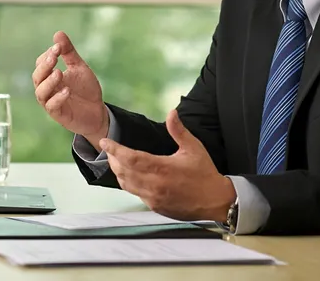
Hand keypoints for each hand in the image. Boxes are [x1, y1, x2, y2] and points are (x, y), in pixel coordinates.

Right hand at [32, 30, 109, 147]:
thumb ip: (68, 52)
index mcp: (50, 76)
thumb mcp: (79, 67)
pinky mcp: (59, 114)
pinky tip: (67, 90)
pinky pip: (52, 107)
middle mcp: (48, 89)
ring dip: (49, 82)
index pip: (41, 64)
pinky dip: (58, 98)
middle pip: (37, 77)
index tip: (59, 47)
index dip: (48, 55)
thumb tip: (58, 33)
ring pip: (41, 92)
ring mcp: (51, 102)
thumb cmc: (85, 89)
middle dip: (45, 66)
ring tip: (59, 73)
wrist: (97, 112)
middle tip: (54, 56)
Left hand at [100, 110, 235, 222]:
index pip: (130, 158)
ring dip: (118, 172)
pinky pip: (135, 194)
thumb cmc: (205, 174)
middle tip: (109, 150)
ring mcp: (154, 198)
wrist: (215, 201)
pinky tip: (130, 176)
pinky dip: (129, 183)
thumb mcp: (194, 148)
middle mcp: (155, 185)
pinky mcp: (155, 207)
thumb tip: (171, 113)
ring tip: (116, 161)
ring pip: (126, 185)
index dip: (115, 150)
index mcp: (162, 169)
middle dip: (113, 159)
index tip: (105, 142)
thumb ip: (178, 130)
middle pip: (123, 172)